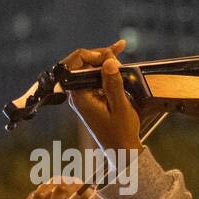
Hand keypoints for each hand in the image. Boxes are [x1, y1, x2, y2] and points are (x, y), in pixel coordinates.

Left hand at [61, 40, 143, 155]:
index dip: (94, 54)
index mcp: (79, 97)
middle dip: (100, 54)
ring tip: (119, 49)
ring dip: (104, 60)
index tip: (113, 54)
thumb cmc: (121, 133)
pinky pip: (94, 79)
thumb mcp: (120, 106)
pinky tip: (117, 64)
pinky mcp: (90, 99)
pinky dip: (105, 70)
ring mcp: (83, 97)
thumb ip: (113, 83)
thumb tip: (108, 61)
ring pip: (89, 70)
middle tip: (120, 47)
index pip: (77, 64)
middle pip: (82, 65)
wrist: (122, 151)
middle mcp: (77, 95)